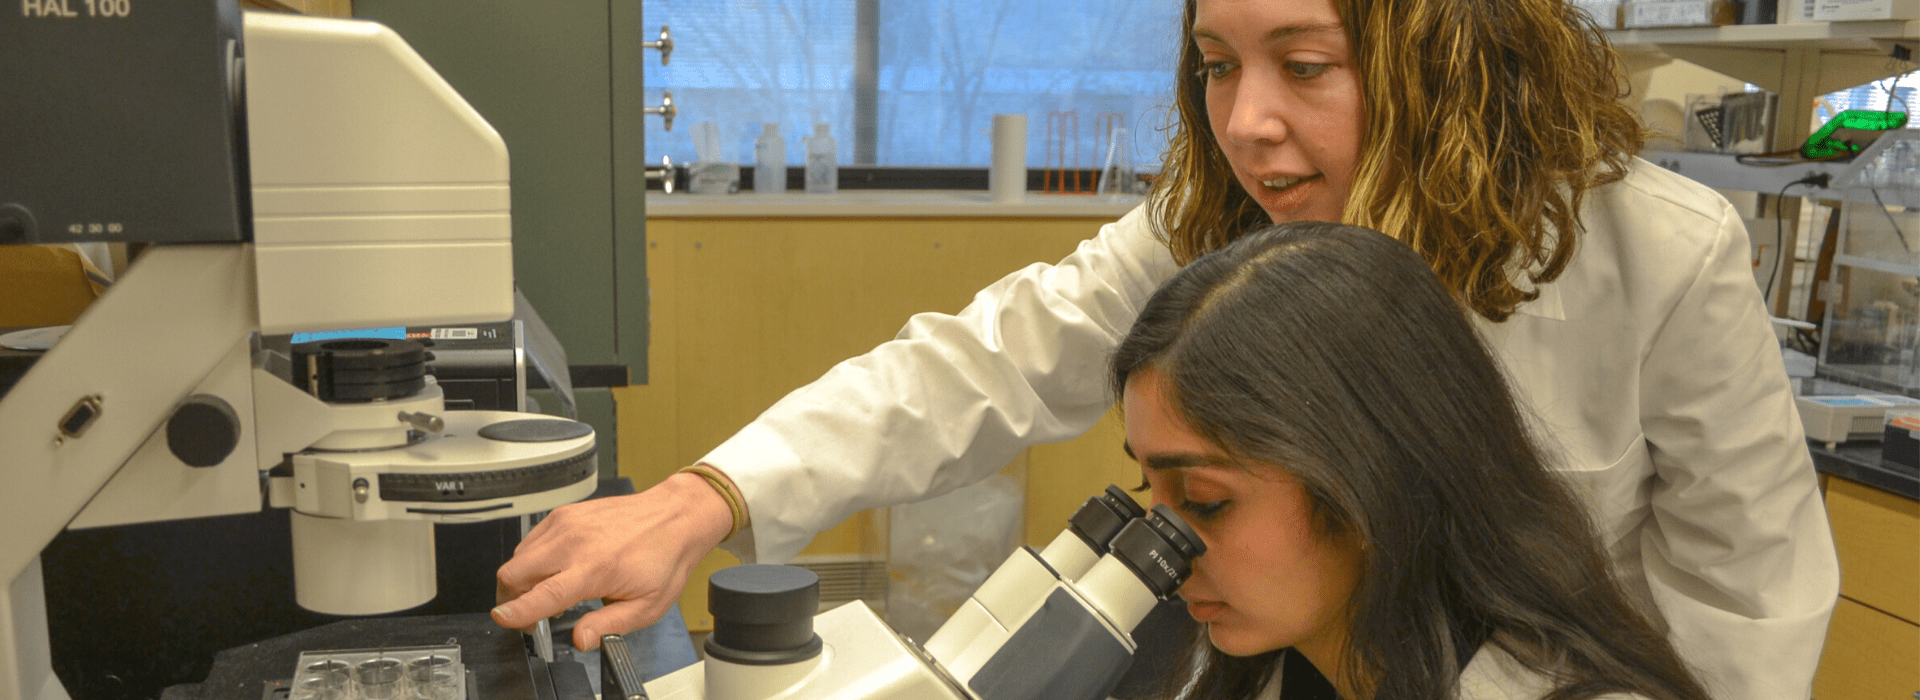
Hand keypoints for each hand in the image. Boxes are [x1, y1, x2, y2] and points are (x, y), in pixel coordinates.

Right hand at [494, 470, 734, 649]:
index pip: (543, 594)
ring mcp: (566, 524)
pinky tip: (554, 568)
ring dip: (522, 579)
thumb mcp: (646, 606)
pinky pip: (530, 540)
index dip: (516, 611)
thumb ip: (608, 625)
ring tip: (547, 591)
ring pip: (518, 556)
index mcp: (595, 568)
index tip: (502, 618)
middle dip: (512, 599)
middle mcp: (575, 543)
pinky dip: (532, 559)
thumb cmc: (663, 557)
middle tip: (531, 614)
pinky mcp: (564, 514)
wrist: (674, 516)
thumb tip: (580, 639)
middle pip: (514, 572)